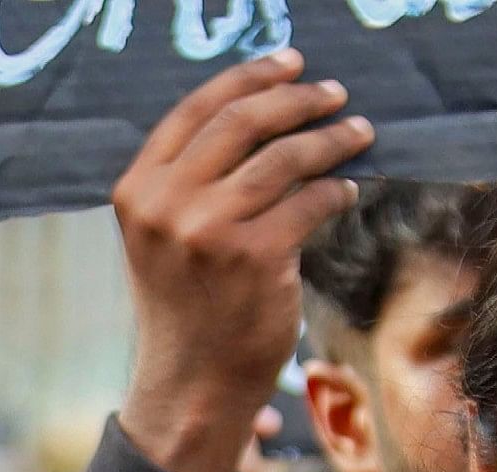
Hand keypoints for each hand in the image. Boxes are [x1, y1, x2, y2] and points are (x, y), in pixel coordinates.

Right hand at [110, 51, 372, 471]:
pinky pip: (311, 202)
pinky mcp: (254, 258)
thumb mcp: (164, 236)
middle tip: (336, 94)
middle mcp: (165, 205)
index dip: (248, 77)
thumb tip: (262, 113)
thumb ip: (190, 179)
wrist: (191, 383)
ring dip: (331, 139)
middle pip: (243, 122)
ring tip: (359, 133)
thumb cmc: (188, 307)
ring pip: (285, 157)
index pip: (194, 111)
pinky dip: (337, 190)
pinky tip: (349, 190)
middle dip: (298, 99)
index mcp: (137, 191)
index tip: (289, 63)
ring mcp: (208, 231)